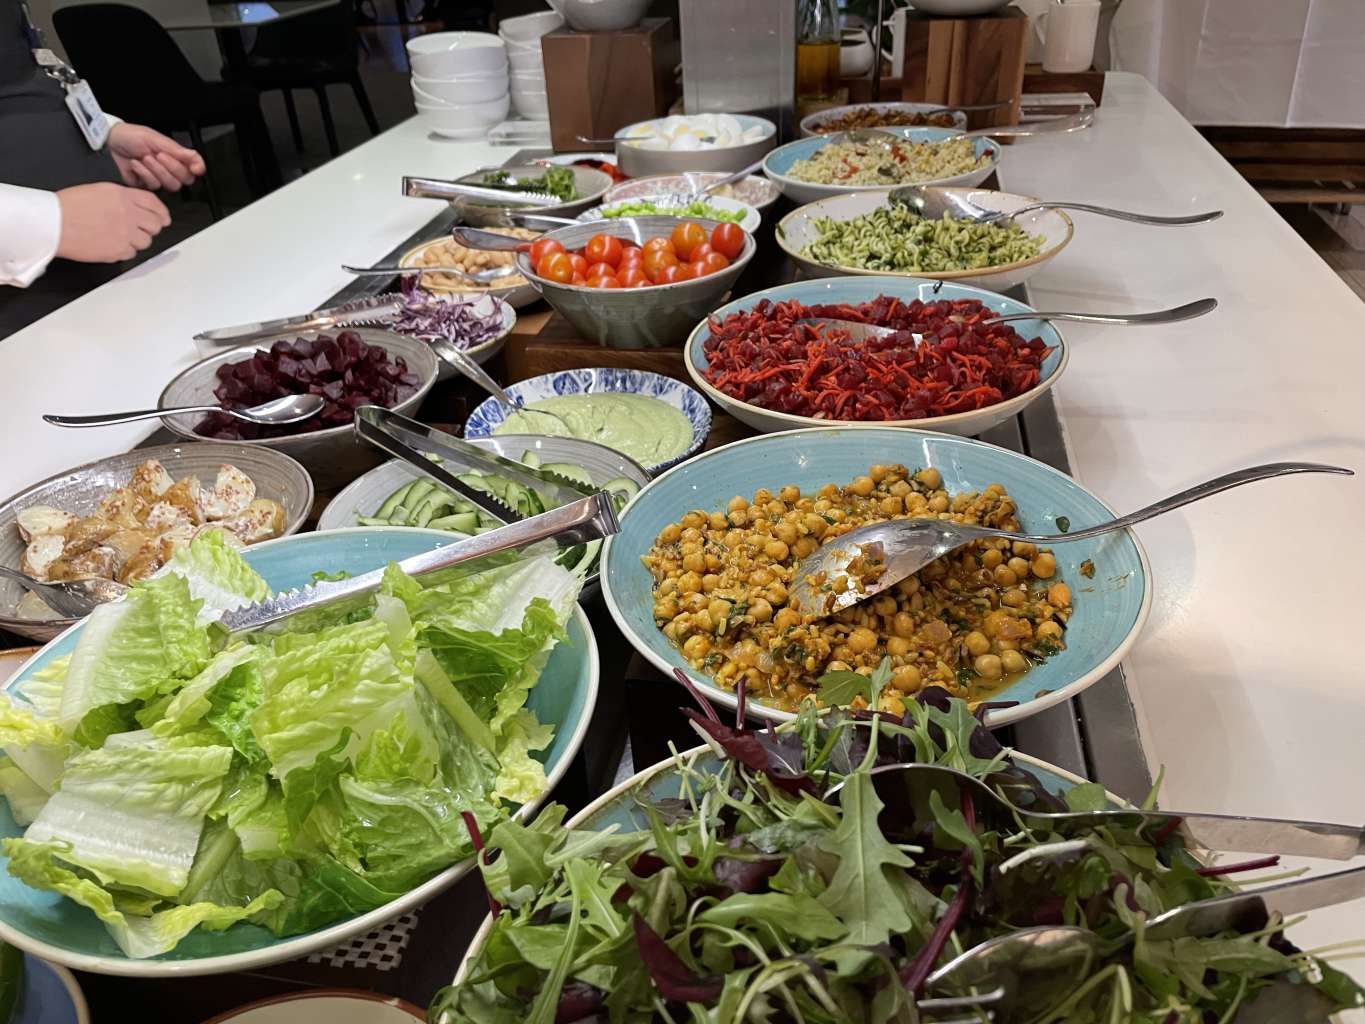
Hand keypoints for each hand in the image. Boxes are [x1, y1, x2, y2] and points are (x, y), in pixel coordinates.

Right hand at [55, 182, 171, 261]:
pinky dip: (124, 250)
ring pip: (146, 241)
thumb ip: (122, 198)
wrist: (52, 223)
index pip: (154, 204)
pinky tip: (110, 243)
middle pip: (155, 225)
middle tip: (140, 229)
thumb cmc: (67, 206)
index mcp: (122, 196)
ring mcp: (125, 233)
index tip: (164, 218)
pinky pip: (131, 253)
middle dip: (150, 227)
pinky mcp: (118, 250)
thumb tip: (137, 207)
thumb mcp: (98, 191)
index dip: (162, 212)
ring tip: (120, 236)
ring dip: (137, 240)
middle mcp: (128, 214)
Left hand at [108, 122, 205, 191]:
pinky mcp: (147, 185)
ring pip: (171, 185)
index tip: (195, 167)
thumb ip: (178, 151)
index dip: (197, 167)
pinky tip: (136, 164)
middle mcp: (170, 168)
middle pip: (185, 179)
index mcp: (176, 155)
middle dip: (171, 167)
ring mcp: (159, 177)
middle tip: (159, 155)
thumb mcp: (156, 139)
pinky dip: (144, 174)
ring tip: (145, 158)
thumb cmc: (132, 136)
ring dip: (157, 170)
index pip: (195, 166)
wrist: (111, 142)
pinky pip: (153, 186)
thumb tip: (196, 158)